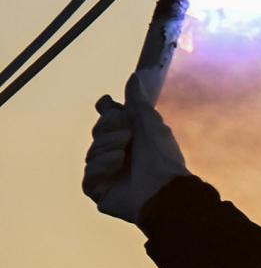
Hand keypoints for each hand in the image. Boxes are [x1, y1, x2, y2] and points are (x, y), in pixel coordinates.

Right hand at [82, 71, 190, 221]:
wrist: (166, 187)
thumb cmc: (163, 156)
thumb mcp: (150, 122)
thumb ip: (138, 101)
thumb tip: (134, 76)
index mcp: (131, 139)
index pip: (108, 121)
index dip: (107, 112)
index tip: (108, 103)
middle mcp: (118, 155)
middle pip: (97, 133)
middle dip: (108, 130)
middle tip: (126, 133)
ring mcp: (108, 174)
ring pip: (90, 153)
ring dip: (107, 147)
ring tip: (124, 151)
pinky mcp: (100, 192)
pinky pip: (88, 175)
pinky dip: (101, 166)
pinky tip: (117, 163)